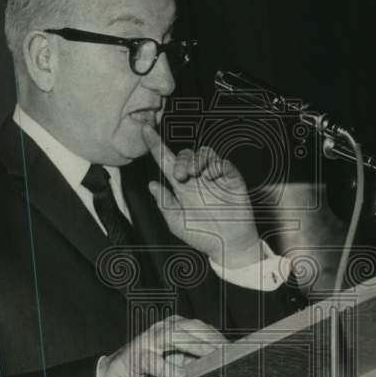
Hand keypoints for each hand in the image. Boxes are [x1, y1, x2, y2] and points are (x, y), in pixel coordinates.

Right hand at [98, 315, 225, 376]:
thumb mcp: (176, 362)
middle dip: (211, 339)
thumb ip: (195, 360)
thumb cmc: (151, 369)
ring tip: (211, 357)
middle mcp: (163, 329)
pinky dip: (167, 368)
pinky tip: (180, 375)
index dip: (218, 337)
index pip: (202, 328)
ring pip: (173, 337)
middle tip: (228, 354)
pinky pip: (153, 360)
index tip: (236, 350)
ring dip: (195, 346)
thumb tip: (224, 365)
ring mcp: (148, 340)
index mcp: (175, 327)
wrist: (115, 376)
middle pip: (191, 327)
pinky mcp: (136, 356)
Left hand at [142, 125, 260, 267]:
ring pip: (203, 153)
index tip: (145, 130)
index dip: (155, 146)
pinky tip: (213, 178)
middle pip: (184, 154)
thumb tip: (151, 184)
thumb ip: (164, 203)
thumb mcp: (177, 223)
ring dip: (195, 160)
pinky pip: (221, 162)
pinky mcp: (230, 178)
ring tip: (195, 175)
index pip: (166, 162)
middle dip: (180, 160)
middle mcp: (196, 179)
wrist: (228, 246)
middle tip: (179, 176)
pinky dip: (215, 166)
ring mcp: (214, 177)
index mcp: (181, 188)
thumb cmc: (203, 236)